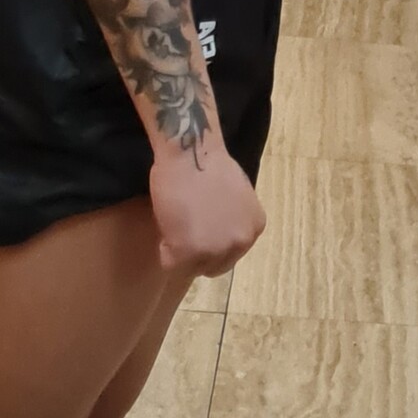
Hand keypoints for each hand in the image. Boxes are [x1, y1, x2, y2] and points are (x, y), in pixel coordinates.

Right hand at [149, 142, 265, 276]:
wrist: (190, 149)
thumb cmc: (208, 162)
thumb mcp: (236, 195)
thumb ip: (231, 218)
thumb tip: (218, 232)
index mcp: (254, 227)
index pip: (231, 252)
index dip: (211, 241)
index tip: (198, 224)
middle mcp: (241, 242)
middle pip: (214, 265)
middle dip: (198, 252)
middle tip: (182, 227)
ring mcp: (216, 250)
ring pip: (193, 268)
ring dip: (180, 252)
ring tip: (174, 223)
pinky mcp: (188, 252)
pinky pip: (170, 263)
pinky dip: (164, 248)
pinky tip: (166, 223)